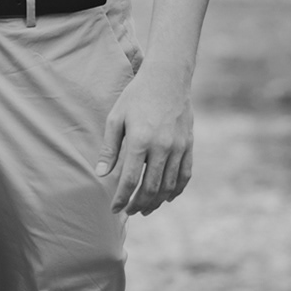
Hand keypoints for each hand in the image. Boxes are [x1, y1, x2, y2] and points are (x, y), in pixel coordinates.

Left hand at [99, 65, 193, 214]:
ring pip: (168, 186)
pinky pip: (184, 175)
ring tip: (145, 209)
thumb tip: (101, 174)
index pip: (129, 180)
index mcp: (140, 140)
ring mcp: (178, 147)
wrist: (167, 78)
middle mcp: (161, 147)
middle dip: (138, 205)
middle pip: (151, 188)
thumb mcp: (116, 118)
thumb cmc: (136, 96)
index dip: (121, 199)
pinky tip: (167, 198)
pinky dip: (176, 190)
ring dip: (156, 202)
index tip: (115, 210)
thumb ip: (109, 149)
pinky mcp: (189, 145)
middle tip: (130, 212)